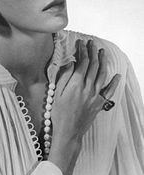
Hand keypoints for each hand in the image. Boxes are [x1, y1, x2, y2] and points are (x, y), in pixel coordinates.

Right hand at [48, 39, 120, 174]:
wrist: (69, 131)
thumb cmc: (59, 112)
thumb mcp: (56, 93)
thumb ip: (64, 76)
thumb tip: (71, 63)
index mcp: (76, 84)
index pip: (82, 62)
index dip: (82, 51)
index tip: (81, 43)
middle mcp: (88, 87)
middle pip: (93, 65)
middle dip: (92, 52)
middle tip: (91, 43)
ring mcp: (95, 95)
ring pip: (102, 74)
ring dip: (102, 62)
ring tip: (102, 52)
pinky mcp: (100, 103)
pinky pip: (109, 91)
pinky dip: (114, 83)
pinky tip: (117, 76)